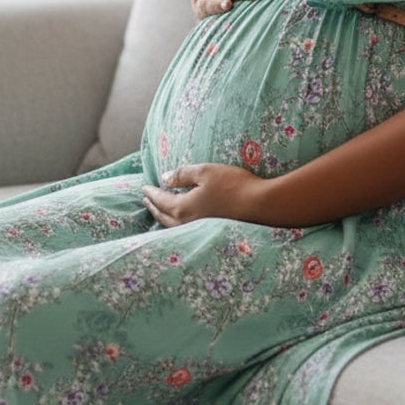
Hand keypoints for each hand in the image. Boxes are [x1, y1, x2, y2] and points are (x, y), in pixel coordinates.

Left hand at [142, 164, 268, 226]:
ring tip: (159, 211)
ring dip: (162, 217)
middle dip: (153, 207)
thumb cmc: (233, 185)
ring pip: (173, 226)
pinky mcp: (210, 233)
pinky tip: (180, 221)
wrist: (260, 206)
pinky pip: (184, 230)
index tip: (144, 188)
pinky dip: (175, 225)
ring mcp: (199, 230)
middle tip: (146, 200)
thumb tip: (164, 179)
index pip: (161, 200)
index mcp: (182, 207)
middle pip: (163, 216)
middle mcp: (187, 223)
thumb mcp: (206, 172)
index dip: (151, 193)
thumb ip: (182, 175)